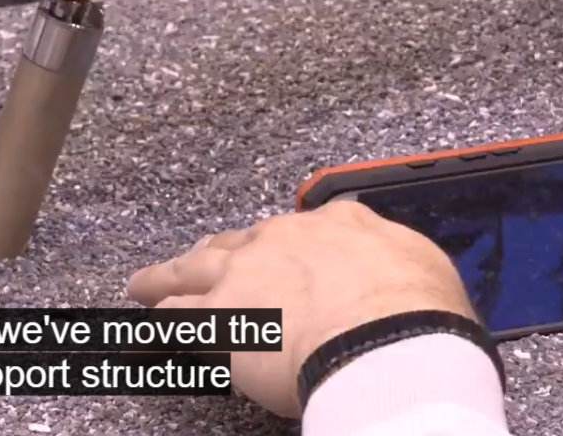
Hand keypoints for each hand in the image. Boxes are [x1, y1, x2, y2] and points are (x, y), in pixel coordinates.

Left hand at [125, 201, 475, 418]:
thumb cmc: (416, 310)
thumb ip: (400, 264)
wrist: (385, 335)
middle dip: (211, 254)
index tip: (270, 255)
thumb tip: (405, 277)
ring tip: (141, 285)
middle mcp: (280, 241)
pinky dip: (153, 328)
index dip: (277, 248)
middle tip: (193, 261)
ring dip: (162, 279)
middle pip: (232, 244)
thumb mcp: (423, 268)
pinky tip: (140, 334)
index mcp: (334, 226)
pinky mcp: (217, 318)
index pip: (295, 233)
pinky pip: (172, 320)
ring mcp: (242, 276)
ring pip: (187, 272)